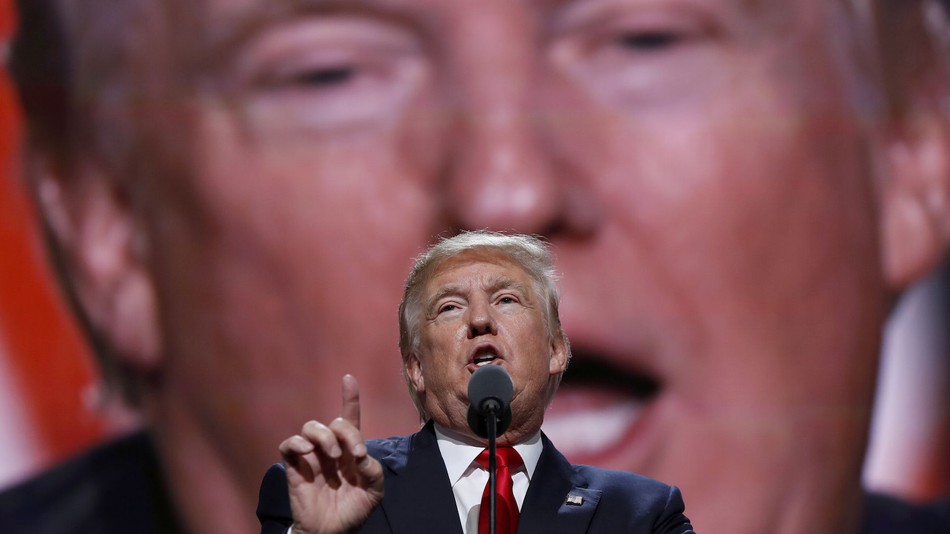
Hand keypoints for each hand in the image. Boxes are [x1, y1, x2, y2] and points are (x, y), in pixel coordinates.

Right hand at [279, 375, 384, 533]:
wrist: (332, 531)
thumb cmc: (353, 510)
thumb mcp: (374, 491)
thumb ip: (374, 470)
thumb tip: (361, 455)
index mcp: (350, 450)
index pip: (349, 418)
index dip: (349, 398)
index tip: (348, 378)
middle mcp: (331, 448)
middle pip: (334, 421)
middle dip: (346, 432)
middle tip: (354, 453)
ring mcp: (312, 456)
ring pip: (311, 427)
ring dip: (324, 436)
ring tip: (333, 456)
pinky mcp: (295, 466)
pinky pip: (288, 444)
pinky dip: (297, 442)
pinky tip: (308, 451)